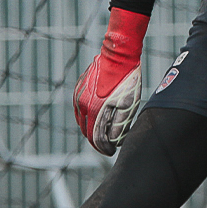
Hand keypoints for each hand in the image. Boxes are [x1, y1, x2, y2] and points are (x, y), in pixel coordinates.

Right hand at [73, 8, 149, 154]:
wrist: (119, 54)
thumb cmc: (127, 80)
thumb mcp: (127, 104)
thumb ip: (118, 125)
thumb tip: (111, 141)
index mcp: (93, 110)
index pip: (95, 138)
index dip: (104, 148)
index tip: (111, 152)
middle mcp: (81, 104)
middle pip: (86, 131)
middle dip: (97, 141)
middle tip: (108, 146)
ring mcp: (78, 95)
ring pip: (81, 120)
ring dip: (91, 129)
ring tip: (103, 134)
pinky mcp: (79, 87)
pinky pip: (79, 108)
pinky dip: (87, 116)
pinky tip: (96, 117)